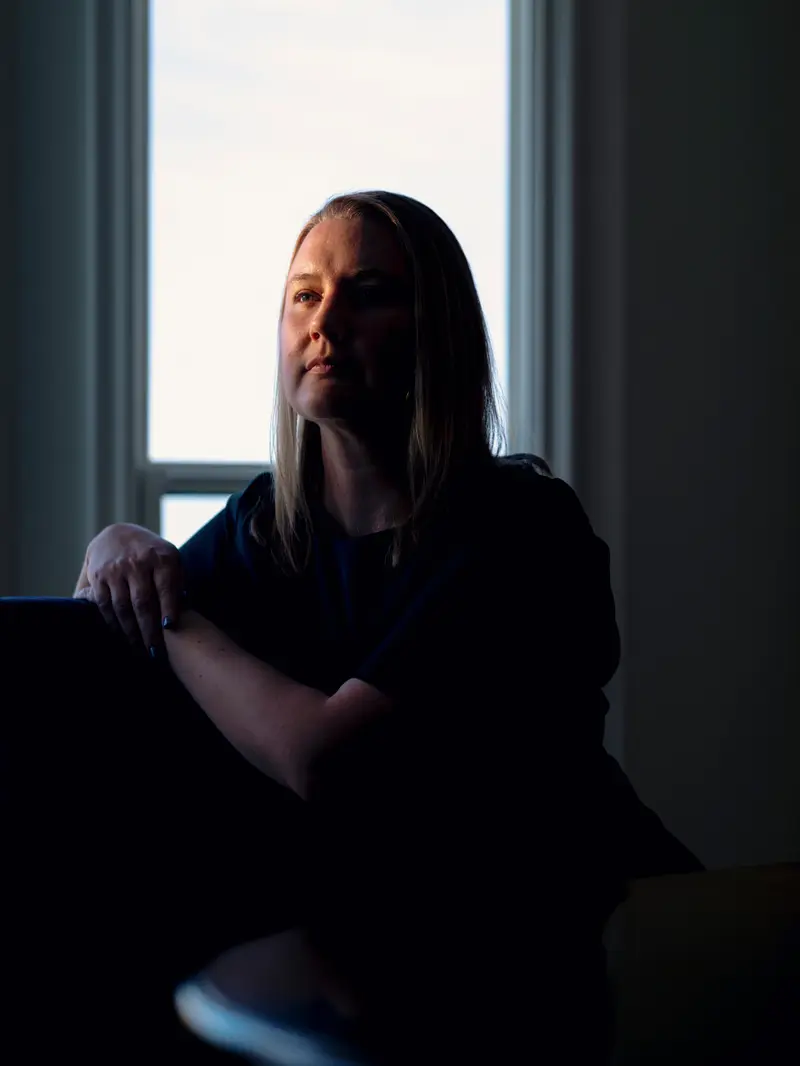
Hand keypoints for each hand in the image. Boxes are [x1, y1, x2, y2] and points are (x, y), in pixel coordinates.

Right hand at [76, 523, 183, 653]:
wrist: (117, 534)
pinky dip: (113, 623)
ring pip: (123, 607)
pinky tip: (121, 635)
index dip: (168, 608)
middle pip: (143, 602)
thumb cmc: (152, 554)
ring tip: (140, 649)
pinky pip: (105, 605)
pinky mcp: (97, 576)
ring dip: (131, 632)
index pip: (166, 586)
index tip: (169, 628)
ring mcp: (115, 569)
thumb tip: (185, 606)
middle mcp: (137, 562)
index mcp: (161, 557)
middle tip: (156, 652)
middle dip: (149, 630)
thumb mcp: (170, 558)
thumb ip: (178, 580)